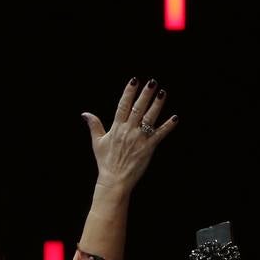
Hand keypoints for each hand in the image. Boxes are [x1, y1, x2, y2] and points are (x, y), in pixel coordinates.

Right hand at [82, 78, 178, 194]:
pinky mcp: (148, 148)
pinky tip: (175, 118)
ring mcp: (139, 139)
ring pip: (149, 118)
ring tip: (163, 93)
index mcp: (116, 128)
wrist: (114, 179)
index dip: (129, 92)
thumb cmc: (106, 161)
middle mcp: (128, 131)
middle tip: (152, 82)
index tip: (134, 80)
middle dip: (145, 94)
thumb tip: (85, 114)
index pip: (123, 106)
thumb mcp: (97, 142)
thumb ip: (94, 126)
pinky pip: (160, 135)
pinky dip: (167, 126)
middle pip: (138, 108)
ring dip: (157, 105)